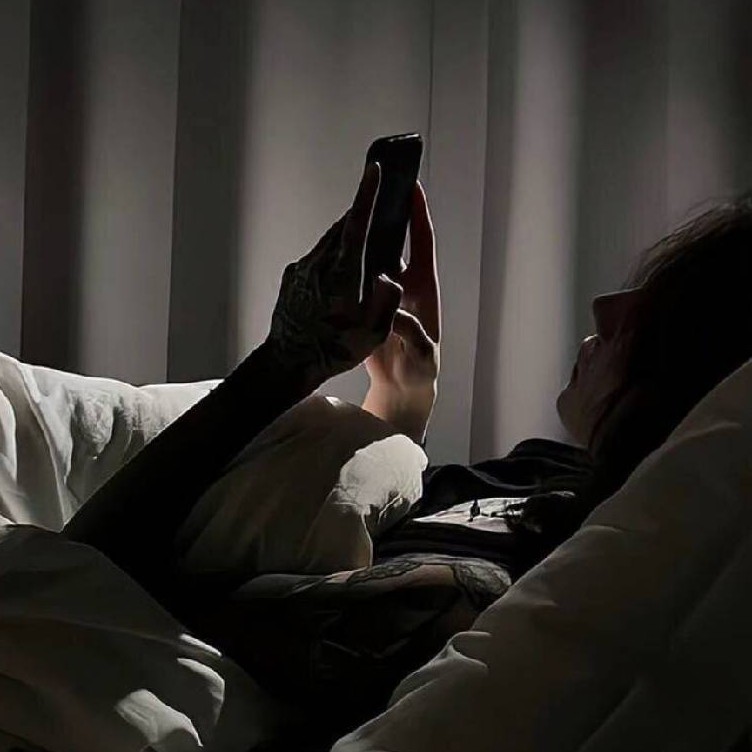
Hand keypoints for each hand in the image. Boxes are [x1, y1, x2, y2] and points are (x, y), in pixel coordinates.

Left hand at [266, 163, 402, 388]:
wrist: (288, 361)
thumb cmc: (333, 349)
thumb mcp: (373, 332)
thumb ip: (388, 300)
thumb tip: (392, 278)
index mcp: (343, 273)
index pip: (357, 223)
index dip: (368, 194)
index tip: (375, 170)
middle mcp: (320, 264)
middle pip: (343, 228)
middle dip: (360, 216)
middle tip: (375, 208)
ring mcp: (303, 269)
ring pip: (328, 242)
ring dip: (346, 237)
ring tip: (362, 244)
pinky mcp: (292, 278)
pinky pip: (316, 257)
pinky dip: (331, 256)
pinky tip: (339, 276)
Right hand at [362, 182, 440, 442]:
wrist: (402, 385)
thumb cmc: (420, 369)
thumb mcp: (422, 352)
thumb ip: (411, 331)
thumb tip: (393, 310)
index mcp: (424, 288)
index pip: (423, 242)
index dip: (418, 214)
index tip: (412, 186)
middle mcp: (404, 283)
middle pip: (396, 240)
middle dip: (387, 214)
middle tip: (375, 187)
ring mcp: (384, 292)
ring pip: (373, 256)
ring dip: (364, 236)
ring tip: (350, 213)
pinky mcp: (366, 305)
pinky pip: (356, 278)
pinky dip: (348, 264)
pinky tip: (334, 252)